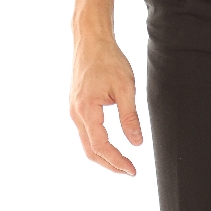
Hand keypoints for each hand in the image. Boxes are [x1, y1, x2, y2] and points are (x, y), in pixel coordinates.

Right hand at [69, 35, 142, 174]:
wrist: (91, 40)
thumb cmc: (109, 59)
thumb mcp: (125, 87)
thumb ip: (130, 117)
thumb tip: (136, 143)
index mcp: (86, 110)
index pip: (101, 147)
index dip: (117, 161)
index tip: (132, 170)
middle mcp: (76, 114)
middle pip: (90, 151)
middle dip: (109, 164)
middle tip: (129, 171)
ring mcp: (74, 110)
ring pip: (86, 143)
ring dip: (103, 156)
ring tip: (122, 161)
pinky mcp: (77, 105)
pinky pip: (85, 132)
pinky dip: (98, 143)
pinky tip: (111, 144)